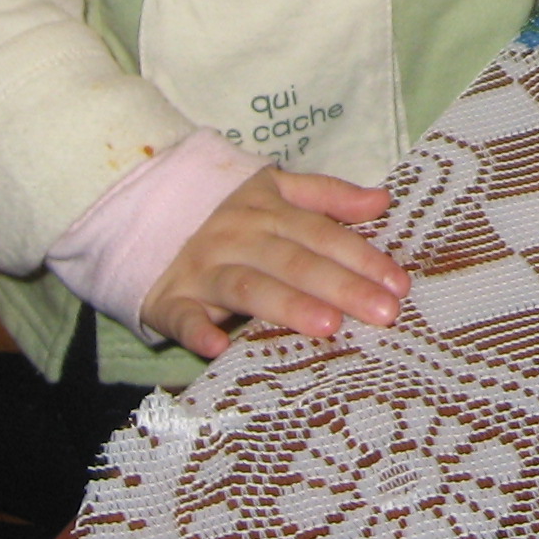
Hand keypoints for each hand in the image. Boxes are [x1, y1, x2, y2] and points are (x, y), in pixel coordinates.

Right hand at [139, 166, 410, 361]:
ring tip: (328, 326)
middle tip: (383, 313)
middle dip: (341, 286)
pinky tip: (218, 347)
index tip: (398, 284)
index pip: (322, 235)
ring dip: (287, 305)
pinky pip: (182, 317)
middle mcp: (238, 238)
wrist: (141, 218)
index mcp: (267, 212)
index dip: (361, 257)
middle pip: (295, 262)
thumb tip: (381, 201)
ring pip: (249, 287)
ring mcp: (202, 269)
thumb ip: (327, 196)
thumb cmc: (227, 217)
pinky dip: (197, 330)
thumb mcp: (274, 192)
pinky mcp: (170, 300)